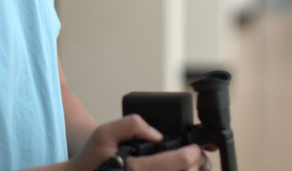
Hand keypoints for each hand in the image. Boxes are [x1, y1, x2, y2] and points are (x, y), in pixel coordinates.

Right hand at [67, 115, 209, 170]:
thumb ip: (132, 125)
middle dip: (197, 165)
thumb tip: (156, 133)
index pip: (178, 163)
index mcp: (134, 169)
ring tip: (192, 167)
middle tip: (198, 157)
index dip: (193, 153)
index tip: (195, 148)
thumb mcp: (105, 132)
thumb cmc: (93, 158)